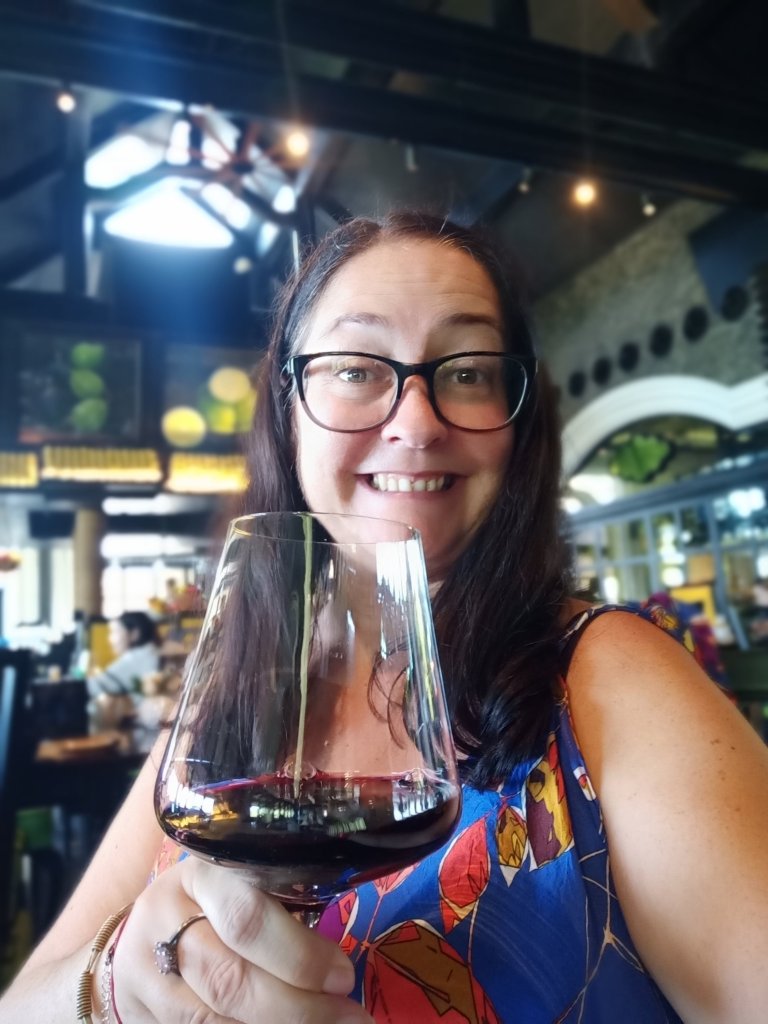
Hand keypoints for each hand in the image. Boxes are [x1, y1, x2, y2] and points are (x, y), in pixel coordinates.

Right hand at [111, 857, 373, 1022]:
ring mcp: (142, 976)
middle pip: (230, 980)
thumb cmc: (211, 903)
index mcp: (199, 875)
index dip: (299, 955)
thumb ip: (278, 909)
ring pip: (212, 1020)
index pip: (246, 919)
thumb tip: (343, 964)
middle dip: (300, 1007)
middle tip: (351, 1017)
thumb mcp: (240, 884)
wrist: (137, 940)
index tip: (345, 976)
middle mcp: (163, 923)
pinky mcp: (139, 1018)